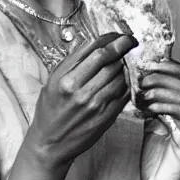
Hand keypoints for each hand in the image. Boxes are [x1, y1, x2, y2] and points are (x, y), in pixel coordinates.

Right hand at [27, 33, 137, 168]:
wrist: (50, 143)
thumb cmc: (50, 110)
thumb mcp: (53, 81)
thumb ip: (72, 62)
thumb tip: (93, 42)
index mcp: (65, 79)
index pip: (95, 49)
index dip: (112, 39)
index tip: (120, 36)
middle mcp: (80, 91)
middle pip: (111, 60)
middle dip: (124, 48)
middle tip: (130, 43)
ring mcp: (95, 105)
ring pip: (120, 76)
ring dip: (127, 65)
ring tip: (127, 60)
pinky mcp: (106, 117)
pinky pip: (124, 94)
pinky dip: (128, 83)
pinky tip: (126, 78)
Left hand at [136, 60, 179, 179]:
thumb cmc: (157, 145)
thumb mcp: (153, 112)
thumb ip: (152, 93)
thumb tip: (139, 71)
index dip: (165, 66)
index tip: (144, 63)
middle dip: (159, 78)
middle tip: (140, 80)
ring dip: (159, 91)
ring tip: (141, 95)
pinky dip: (164, 106)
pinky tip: (149, 108)